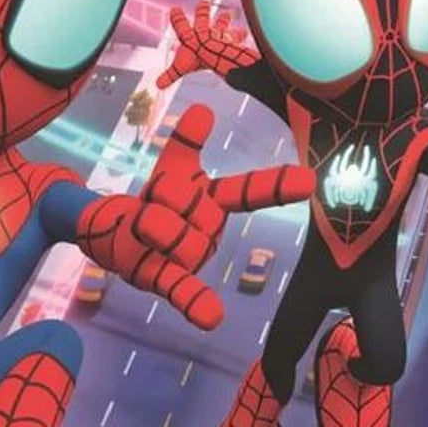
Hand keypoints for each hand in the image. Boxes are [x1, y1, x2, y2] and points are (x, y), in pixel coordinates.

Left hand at [78, 103, 312, 329]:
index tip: (309, 182)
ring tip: (145, 228)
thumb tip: (204, 109)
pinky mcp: (166, 280)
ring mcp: (191, 256)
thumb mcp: (170, 171)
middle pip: (185, 204)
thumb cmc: (156, 202)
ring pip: (173, 235)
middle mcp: (209, 231)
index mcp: (215, 202)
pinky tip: (213, 317)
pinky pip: (184, 291)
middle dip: (159, 196)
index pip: (248, 191)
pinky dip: (198, 304)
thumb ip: (186, 144)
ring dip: (149, 225)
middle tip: (152, 201)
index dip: (276, 184)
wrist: (118, 235)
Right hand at [158, 0, 258, 88]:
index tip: (174, 9)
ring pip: (221, 24)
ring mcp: (219, 34)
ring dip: (223, 19)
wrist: (215, 52)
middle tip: (203, 2)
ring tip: (228, 13)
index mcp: (190, 36)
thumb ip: (170, 75)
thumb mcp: (180, 67)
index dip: (177, 18)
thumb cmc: (196, 59)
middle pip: (202, 19)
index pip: (180, 25)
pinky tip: (245, 32)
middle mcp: (204, 32)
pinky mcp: (231, 38)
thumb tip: (157, 85)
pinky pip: (237, 36)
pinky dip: (240, 35)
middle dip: (202, 11)